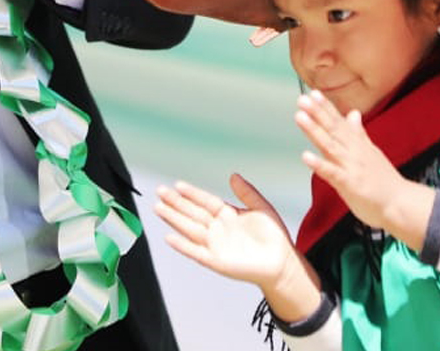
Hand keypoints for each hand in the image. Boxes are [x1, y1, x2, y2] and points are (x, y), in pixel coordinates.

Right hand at [154, 175, 321, 319]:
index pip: (204, 201)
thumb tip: (233, 175)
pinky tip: (169, 237)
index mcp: (227, 214)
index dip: (192, 193)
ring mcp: (215, 244)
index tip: (177, 185)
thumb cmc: (274, 237)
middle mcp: (217, 228)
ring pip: (189, 229)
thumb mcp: (262, 208)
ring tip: (158, 208)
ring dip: (174, 219)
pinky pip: (195, 251)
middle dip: (175, 203)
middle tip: (159, 191)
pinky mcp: (216, 261)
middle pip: (192, 213)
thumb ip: (247, 192)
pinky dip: (182, 245)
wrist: (281, 264)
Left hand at [295, 90, 432, 247]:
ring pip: (329, 145)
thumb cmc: (385, 181)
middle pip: (333, 129)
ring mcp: (351, 167)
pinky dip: (319, 164)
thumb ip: (358, 133)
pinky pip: (331, 173)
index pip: (339, 122)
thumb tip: (353, 113)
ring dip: (314, 130)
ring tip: (300, 116)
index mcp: (357, 144)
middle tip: (303, 99)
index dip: (326, 107)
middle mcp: (353, 152)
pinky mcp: (349, 184)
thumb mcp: (371, 151)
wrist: (401, 204)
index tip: (313, 93)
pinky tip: (305, 156)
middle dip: (317, 113)